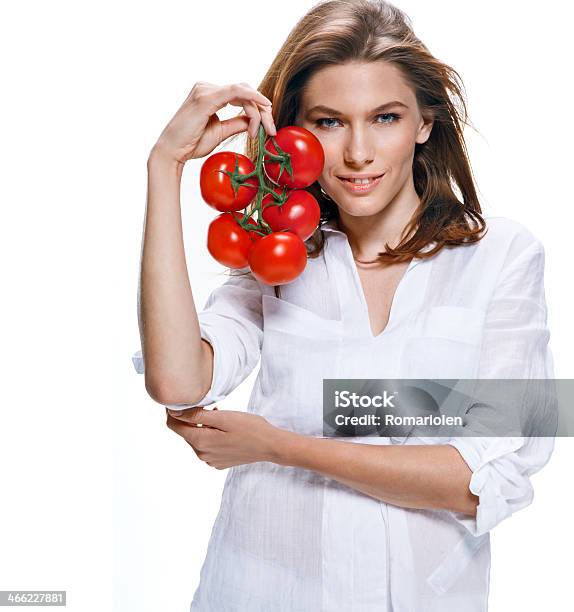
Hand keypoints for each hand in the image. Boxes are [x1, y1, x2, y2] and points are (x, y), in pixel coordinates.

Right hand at [151, 81, 276, 164]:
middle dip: (263, 110)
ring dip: (259, 110)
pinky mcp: (206, 98)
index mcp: (210, 94)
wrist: (173, 152)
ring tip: (263, 130)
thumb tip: (254, 120)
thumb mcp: (221, 131)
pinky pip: (236, 91)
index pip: (241, 95)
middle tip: (272, 129)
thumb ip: (237, 123)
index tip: (269, 128)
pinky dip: (252, 98)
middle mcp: (207, 88)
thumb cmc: (192, 143)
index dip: (259, 109)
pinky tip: (264, 106)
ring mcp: (205, 90)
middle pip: (245, 92)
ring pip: (243, 92)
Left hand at [165, 406, 281, 468]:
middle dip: (192, 418)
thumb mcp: (223, 417)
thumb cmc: (250, 428)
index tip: (183, 400)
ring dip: (203, 426)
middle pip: (186, 432)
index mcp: (200, 442)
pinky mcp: (218, 462)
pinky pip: (207, 446)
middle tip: (209, 405)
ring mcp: (210, 460)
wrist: (270, 445)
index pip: (174, 426)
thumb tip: (174, 412)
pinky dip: (211, 435)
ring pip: (197, 438)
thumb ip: (197, 416)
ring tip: (220, 415)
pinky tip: (225, 429)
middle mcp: (202, 454)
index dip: (174, 411)